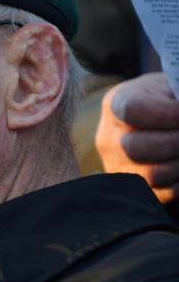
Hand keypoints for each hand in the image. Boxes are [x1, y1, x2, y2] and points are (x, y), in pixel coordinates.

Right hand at [96, 72, 178, 202]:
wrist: (153, 118)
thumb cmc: (166, 99)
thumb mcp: (169, 87)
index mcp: (116, 103)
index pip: (132, 110)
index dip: (167, 113)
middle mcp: (109, 137)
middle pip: (136, 147)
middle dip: (176, 141)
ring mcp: (116, 165)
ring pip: (151, 174)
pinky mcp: (131, 187)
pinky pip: (161, 193)